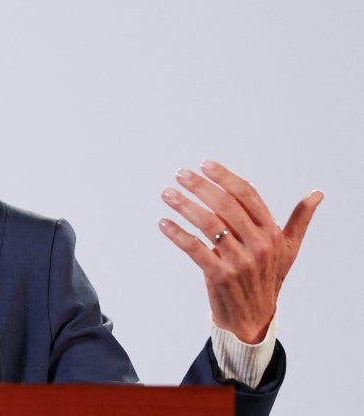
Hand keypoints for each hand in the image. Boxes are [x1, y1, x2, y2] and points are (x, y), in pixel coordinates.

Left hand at [158, 160, 321, 343]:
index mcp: (273, 233)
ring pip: (208, 224)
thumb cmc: (268, 276)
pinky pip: (194, 248)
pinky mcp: (220, 275)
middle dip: (201, 186)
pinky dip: (177, 234)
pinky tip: (163, 223)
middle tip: (180, 173)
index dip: (225, 177)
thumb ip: (300, 219)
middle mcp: (259, 244)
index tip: (204, 164)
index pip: (247, 195)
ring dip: (185, 206)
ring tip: (167, 193)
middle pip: (226, 206)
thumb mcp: (288, 248)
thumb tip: (318, 194)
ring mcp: (240, 260)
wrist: (253, 316)